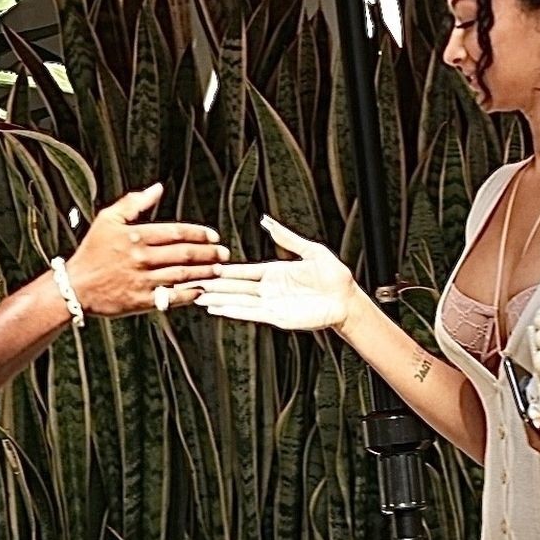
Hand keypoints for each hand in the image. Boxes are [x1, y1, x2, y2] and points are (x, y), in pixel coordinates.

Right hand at [66, 183, 229, 316]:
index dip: (198, 233)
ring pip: (183, 274)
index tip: (213, 235)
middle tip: (223, 253)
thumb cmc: (91, 253)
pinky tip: (200, 290)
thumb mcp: (108, 220)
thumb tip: (157, 189)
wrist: (74, 287)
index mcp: (136, 236)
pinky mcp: (142, 300)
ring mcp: (144, 280)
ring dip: (204, 272)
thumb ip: (134, 202)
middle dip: (208, 253)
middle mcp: (142, 258)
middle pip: (184, 253)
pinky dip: (189, 294)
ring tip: (218, 270)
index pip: (176, 232)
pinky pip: (172, 297)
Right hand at [192, 216, 355, 332]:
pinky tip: (218, 309)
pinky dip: (233, 312)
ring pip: (238, 301)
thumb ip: (287, 238)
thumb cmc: (335, 277)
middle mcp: (269, 289)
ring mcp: (271, 304)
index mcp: (274, 273)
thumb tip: (267, 222)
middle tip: (191, 282)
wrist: (347, 300)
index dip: (224, 270)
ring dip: (218, 300)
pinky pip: (251, 314)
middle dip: (213, 285)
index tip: (206, 266)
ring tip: (198, 297)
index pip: (242, 271)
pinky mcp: (277, 317)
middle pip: (234, 287)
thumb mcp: (311, 250)